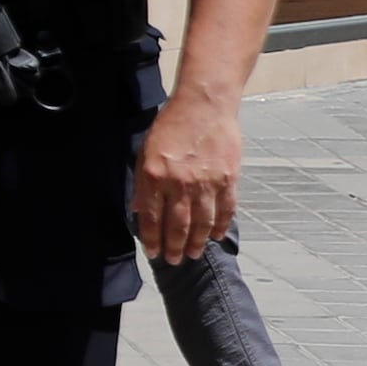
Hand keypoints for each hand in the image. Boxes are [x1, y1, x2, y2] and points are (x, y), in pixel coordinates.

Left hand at [133, 85, 241, 265]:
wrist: (203, 104)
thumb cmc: (171, 125)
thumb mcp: (145, 151)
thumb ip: (143, 183)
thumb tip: (138, 211)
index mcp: (155, 176)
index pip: (152, 218)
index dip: (152, 239)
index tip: (153, 253)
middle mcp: (179, 183)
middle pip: (178, 226)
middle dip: (175, 247)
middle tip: (174, 261)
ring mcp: (206, 183)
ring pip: (203, 223)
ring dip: (198, 243)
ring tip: (194, 254)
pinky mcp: (227, 179)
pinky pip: (225, 210)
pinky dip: (221, 226)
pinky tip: (217, 236)